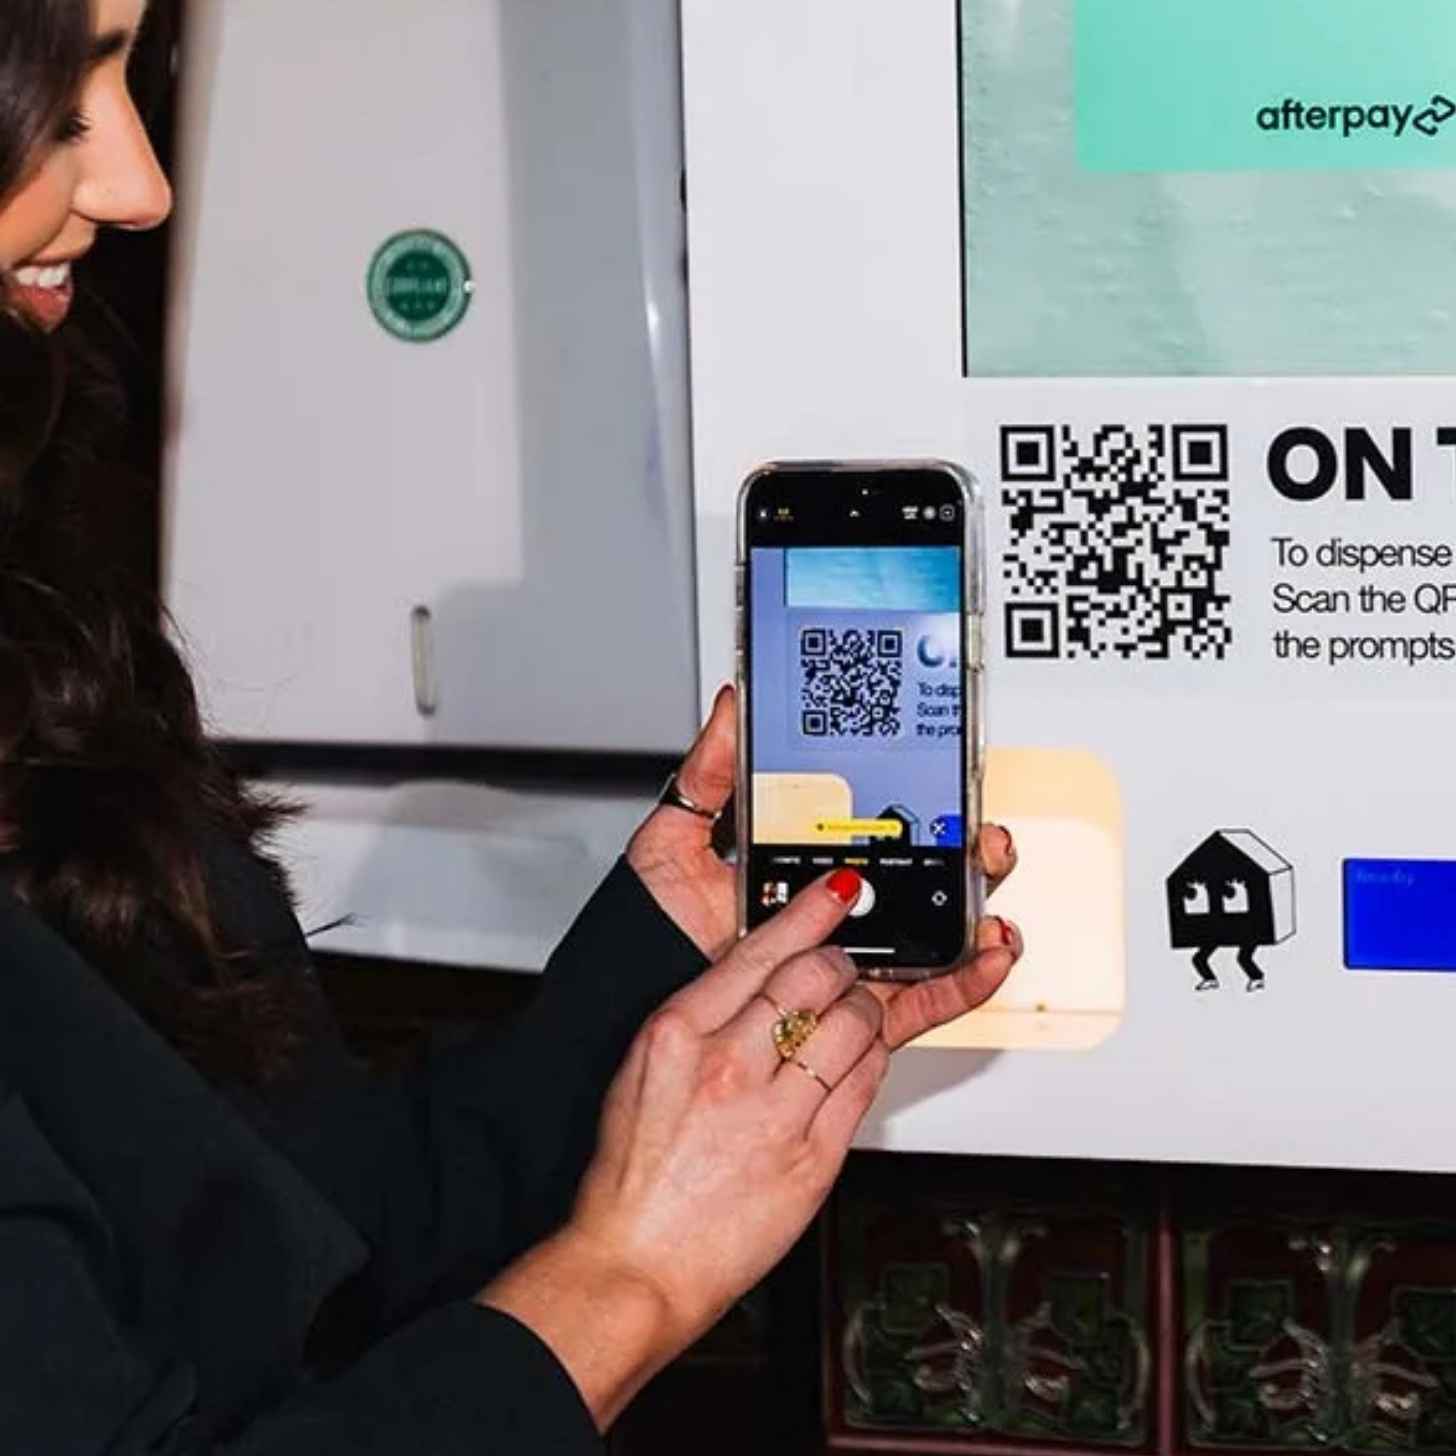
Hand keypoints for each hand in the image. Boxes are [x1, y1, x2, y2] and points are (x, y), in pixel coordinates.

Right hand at [481, 864, 1020, 1426]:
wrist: (636, 1263)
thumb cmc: (632, 1173)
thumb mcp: (645, 1069)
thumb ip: (702, 1017)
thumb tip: (759, 978)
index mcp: (678, 1032)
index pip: (761, 949)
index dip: (811, 913)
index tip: (837, 891)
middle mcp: (728, 1066)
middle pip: (818, 978)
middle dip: (842, 964)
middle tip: (842, 966)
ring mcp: (775, 1114)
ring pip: (854, 1025)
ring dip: (864, 1010)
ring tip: (851, 1015)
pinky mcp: (814, 1160)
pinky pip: (866, 1086)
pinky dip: (870, 1061)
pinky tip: (857, 1059)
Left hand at [627, 685, 1019, 973]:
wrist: (632, 993)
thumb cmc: (648, 925)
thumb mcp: (675, 835)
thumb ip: (711, 772)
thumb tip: (734, 703)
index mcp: (802, 864)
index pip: (877, 829)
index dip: (922, 806)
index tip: (950, 782)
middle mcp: (835, 911)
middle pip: (922, 878)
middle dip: (968, 854)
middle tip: (982, 837)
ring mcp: (849, 958)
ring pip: (934, 937)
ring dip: (977, 915)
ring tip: (991, 899)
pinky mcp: (853, 1010)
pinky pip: (921, 1000)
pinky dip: (964, 984)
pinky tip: (988, 959)